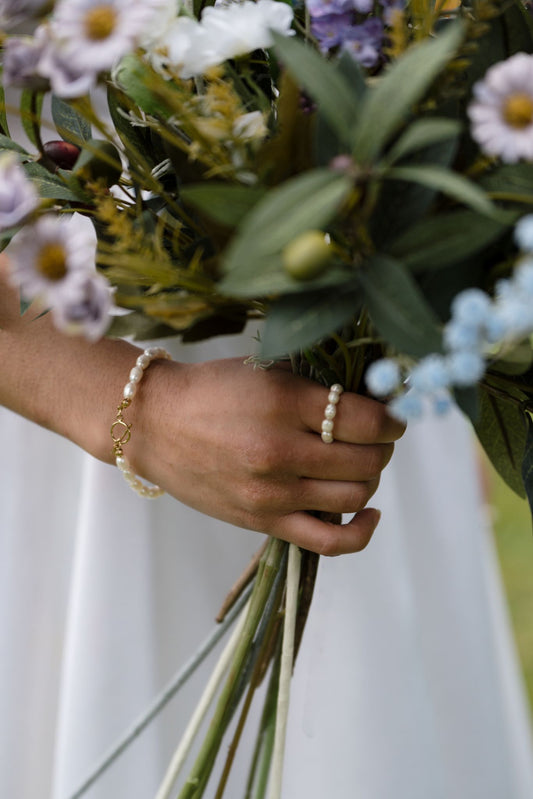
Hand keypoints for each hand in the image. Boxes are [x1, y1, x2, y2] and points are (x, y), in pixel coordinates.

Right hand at [130, 357, 405, 555]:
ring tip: (358, 463)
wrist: (154, 424)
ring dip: (369, 478)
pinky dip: (361, 531)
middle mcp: (281, 451)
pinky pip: (330, 541)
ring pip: (355, 495)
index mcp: (284, 403)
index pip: (367, 421)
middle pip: (367, 460)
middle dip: (382, 448)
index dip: (393, 420)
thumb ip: (316, 388)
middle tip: (375, 438)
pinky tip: (367, 511)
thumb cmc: (211, 391)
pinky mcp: (263, 521)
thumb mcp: (266, 372)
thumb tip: (373, 402)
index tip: (394, 417)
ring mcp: (273, 493)